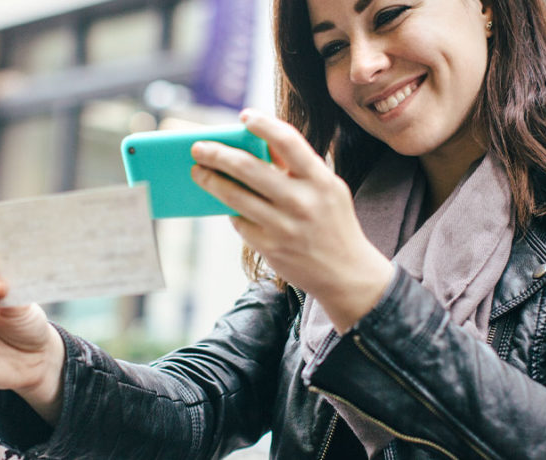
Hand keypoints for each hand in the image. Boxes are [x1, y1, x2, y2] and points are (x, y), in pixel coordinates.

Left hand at [190, 110, 394, 329]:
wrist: (347, 274)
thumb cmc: (333, 223)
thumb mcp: (327, 189)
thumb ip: (297, 167)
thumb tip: (259, 141)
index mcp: (320, 181)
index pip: (288, 141)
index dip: (264, 124)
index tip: (244, 116)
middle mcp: (302, 202)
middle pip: (249, 168)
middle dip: (218, 154)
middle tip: (198, 148)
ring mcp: (284, 227)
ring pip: (235, 197)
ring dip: (210, 181)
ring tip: (198, 172)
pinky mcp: (270, 248)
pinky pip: (239, 221)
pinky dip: (230, 210)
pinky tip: (224, 202)